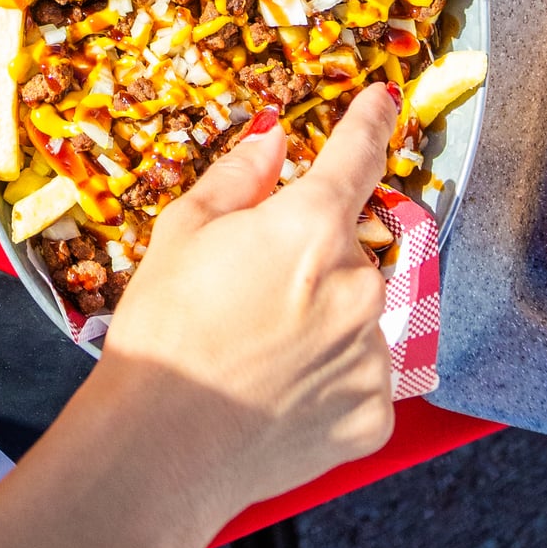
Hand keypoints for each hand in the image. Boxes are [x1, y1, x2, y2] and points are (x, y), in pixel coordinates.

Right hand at [98, 87, 395, 529]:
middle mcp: (360, 287)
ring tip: (259, 346)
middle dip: (313, 254)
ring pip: (359, 312)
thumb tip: (276, 144)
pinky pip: (363, 373)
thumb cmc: (165, 329)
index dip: (371, 120)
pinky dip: (331, 372)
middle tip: (253, 286)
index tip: (383, 101)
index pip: (358, 155)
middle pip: (352, 246)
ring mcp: (374, 355)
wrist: (163, 446)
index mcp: (312, 227)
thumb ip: (240, 177)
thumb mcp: (184, 229)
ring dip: (324, 315)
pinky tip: (279, 385)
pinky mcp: (377, 414)